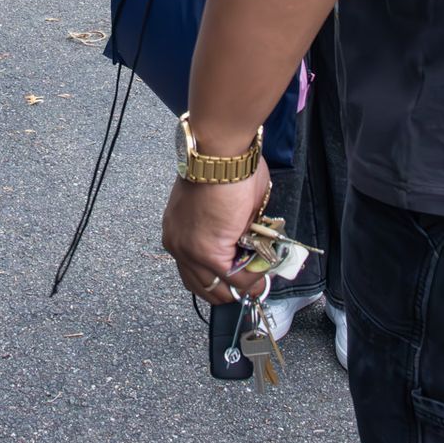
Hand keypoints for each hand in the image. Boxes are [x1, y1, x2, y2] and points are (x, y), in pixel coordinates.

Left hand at [162, 159, 271, 305]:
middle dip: (232, 290)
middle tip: (254, 282)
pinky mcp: (210, 253)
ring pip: (221, 289)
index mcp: (176, 232)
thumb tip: (250, 242)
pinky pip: (238, 279)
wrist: (218, 152)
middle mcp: (177, 246)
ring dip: (246, 286)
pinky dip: (255, 277)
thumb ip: (231, 228)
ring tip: (263, 275)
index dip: (219, 280)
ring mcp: (191, 253)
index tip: (240, 278)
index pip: (193, 273)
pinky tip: (266, 267)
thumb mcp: (219, 206)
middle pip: (204, 288)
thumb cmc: (221, 165)